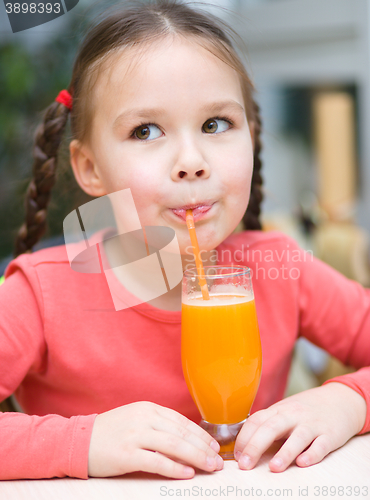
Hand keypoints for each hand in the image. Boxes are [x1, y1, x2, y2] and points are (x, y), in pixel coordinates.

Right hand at [88, 401, 222, 477]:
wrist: (79, 440)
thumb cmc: (110, 432)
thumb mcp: (135, 419)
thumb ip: (157, 424)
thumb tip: (185, 439)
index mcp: (148, 408)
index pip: (181, 421)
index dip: (200, 434)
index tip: (213, 445)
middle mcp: (144, 419)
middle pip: (182, 433)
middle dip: (203, 447)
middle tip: (218, 460)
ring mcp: (135, 435)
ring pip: (174, 446)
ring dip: (196, 457)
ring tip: (210, 467)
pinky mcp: (127, 454)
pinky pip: (157, 461)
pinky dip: (175, 468)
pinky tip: (188, 474)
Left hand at [234, 382, 365, 471]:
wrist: (340, 400)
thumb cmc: (306, 410)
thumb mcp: (284, 412)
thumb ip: (267, 425)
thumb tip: (244, 445)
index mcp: (279, 410)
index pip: (257, 421)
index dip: (244, 437)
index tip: (236, 454)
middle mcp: (293, 415)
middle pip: (271, 428)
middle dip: (256, 446)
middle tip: (245, 464)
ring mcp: (312, 425)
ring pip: (297, 437)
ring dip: (285, 453)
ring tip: (274, 468)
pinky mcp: (330, 435)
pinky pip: (321, 445)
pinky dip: (312, 454)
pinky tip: (303, 463)